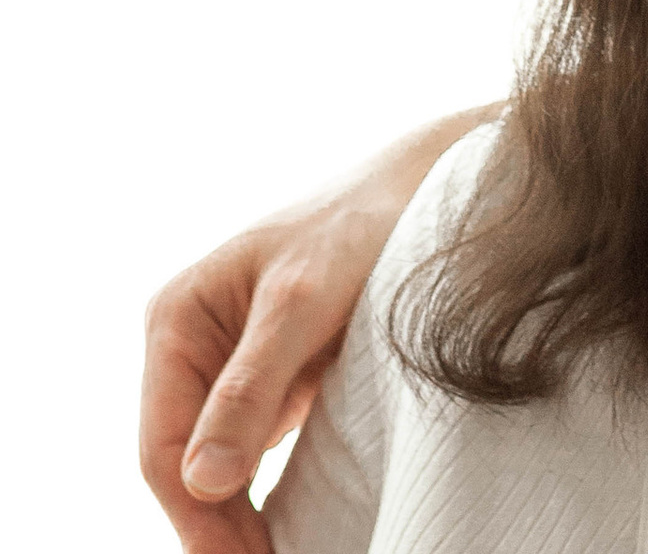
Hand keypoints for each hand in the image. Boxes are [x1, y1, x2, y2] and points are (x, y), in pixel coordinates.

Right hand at [141, 108, 490, 550]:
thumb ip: (253, 386)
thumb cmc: (361, 224)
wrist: (428, 184)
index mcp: (177, 318)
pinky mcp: (273, 379)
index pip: (164, 444)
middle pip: (185, 462)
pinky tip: (280, 533)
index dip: (192, 513)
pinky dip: (261, 495)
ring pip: (217, 464)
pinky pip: (254, 450)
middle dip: (214, 526)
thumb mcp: (305, 300)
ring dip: (235, 520)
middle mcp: (193, 344)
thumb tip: (201, 481)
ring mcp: (231, 365)